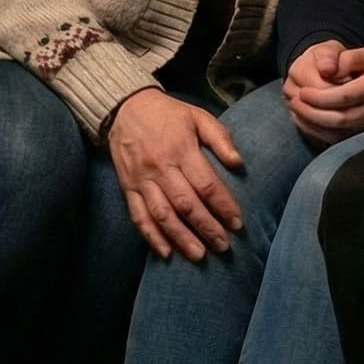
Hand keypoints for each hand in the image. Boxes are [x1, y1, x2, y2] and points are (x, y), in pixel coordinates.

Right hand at [105, 87, 245, 259]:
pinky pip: (138, 217)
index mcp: (181, 149)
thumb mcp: (198, 116)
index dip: (223, 206)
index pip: (206, 185)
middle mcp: (160, 168)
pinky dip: (151, 236)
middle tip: (224, 246)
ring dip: (181, 238)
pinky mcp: (127, 188)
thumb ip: (220, 138)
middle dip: (207, 228)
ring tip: (199, 255)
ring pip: (162, 215)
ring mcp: (141, 180)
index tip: (238, 223)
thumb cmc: (168, 114)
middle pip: (186, 205)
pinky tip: (165, 253)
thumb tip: (238, 163)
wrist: (124, 108)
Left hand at [285, 40, 363, 141]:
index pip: (346, 96)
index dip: (321, 96)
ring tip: (296, 109)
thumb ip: (346, 58)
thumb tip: (326, 69)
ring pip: (336, 132)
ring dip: (312, 123)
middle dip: (313, 111)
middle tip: (295, 101)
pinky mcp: (361, 135)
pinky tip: (304, 119)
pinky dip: (316, 131)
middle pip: (340, 118)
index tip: (303, 91)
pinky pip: (335, 139)